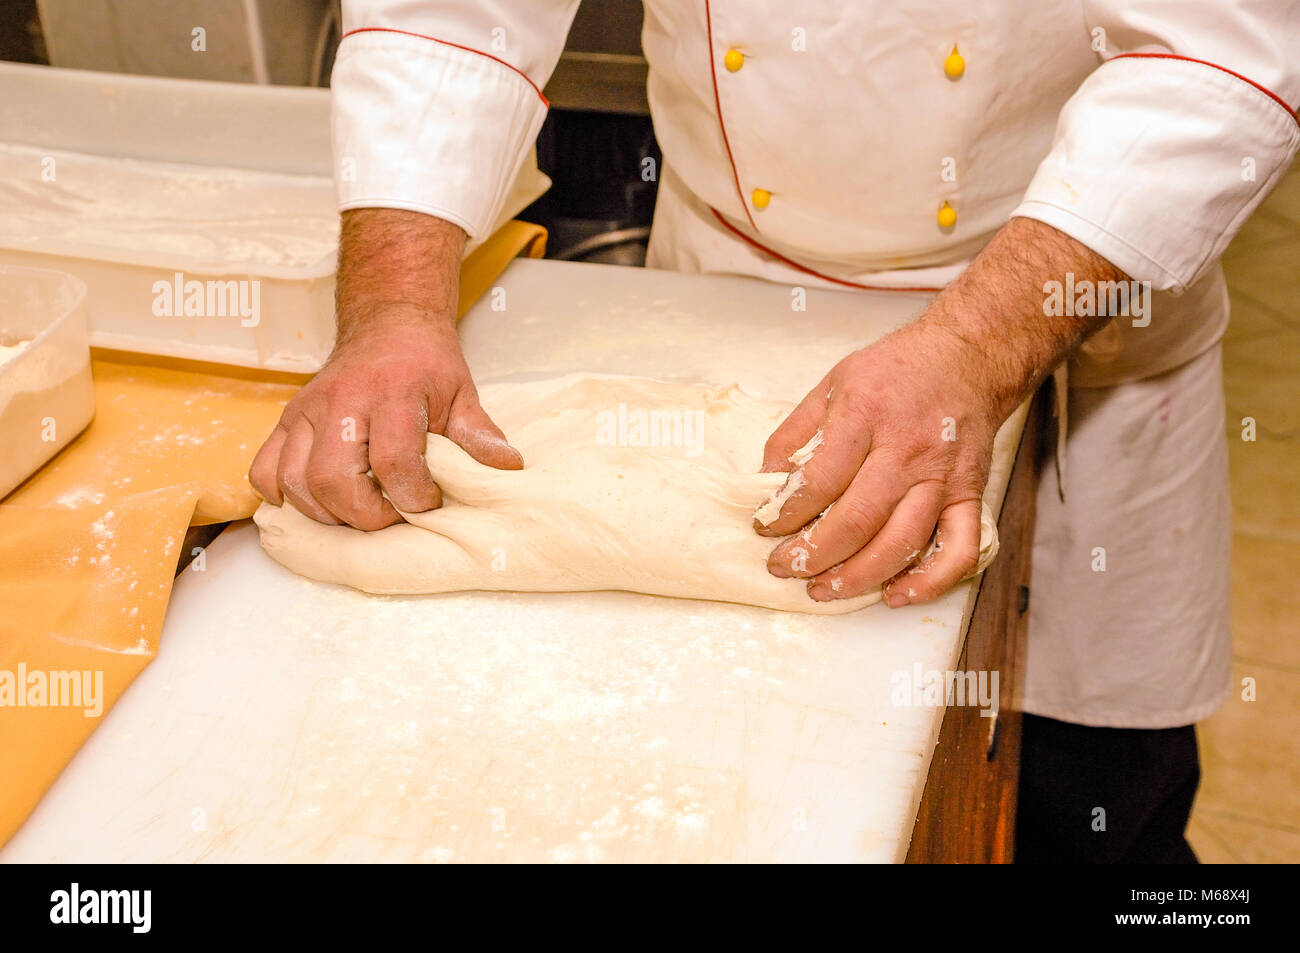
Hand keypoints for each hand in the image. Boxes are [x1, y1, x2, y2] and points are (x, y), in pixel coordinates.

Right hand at [248, 310, 520, 529]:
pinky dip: (284, 497)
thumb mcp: (462, 392)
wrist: (387, 323)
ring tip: (360, 512)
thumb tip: (507, 468)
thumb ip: (479, 434)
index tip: (429, 502)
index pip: (393, 461)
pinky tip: (318, 501)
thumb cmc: (426, 363)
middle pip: (333, 480)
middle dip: (365, 516)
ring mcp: (306, 411)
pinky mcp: (286, 420)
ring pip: (295, 482)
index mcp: (392, 392)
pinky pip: (264, 471)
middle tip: (392, 516)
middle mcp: (341, 400)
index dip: (413, 495)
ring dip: (327, 514)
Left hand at [755, 216, 1125, 605]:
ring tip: (821, 590)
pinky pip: (958, 551)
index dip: (785, 513)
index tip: (764, 528)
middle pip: (857, 519)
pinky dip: (929, 582)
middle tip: (783, 568)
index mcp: (866, 414)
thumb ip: (794, 432)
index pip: (819, 478)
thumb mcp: (832, 384)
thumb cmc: (893, 372)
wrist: (966, 357)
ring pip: (901, 542)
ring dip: (857, 577)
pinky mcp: (970, 495)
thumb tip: (766, 483)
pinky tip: (894, 595)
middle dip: (813, 554)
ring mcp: (943, 477)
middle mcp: (907, 448)